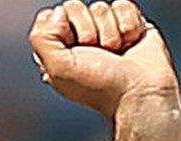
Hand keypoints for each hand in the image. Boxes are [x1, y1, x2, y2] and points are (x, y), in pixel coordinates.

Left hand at [30, 2, 180, 140]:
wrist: (139, 93)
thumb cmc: (100, 88)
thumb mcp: (56, 69)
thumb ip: (41, 37)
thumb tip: (60, 13)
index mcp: (61, 48)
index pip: (50, 16)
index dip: (60, 28)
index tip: (72, 49)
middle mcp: (82, 38)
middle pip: (74, 7)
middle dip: (87, 31)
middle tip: (98, 55)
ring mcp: (107, 30)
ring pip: (100, 7)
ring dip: (110, 33)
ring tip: (116, 54)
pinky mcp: (130, 24)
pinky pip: (123, 5)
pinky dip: (128, 25)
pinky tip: (130, 44)